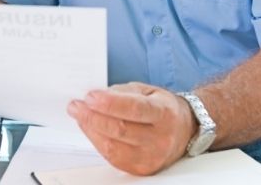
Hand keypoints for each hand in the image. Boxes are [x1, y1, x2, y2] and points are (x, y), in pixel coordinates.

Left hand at [67, 82, 195, 175]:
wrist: (184, 131)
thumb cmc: (162, 108)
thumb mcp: (147, 91)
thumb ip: (122, 93)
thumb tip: (95, 97)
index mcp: (163, 112)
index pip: (134, 109)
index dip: (109, 103)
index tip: (89, 97)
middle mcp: (160, 137)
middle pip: (120, 130)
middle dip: (92, 117)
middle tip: (76, 106)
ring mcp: (152, 156)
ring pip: (113, 147)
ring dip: (90, 130)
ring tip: (79, 116)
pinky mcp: (142, 169)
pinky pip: (113, 158)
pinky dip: (98, 142)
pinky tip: (90, 130)